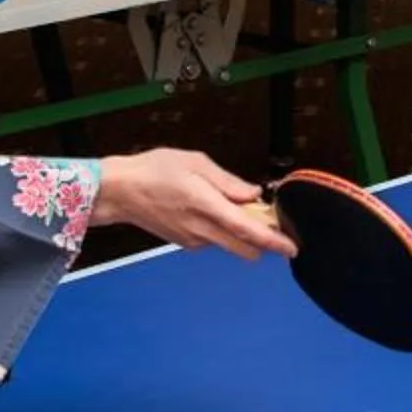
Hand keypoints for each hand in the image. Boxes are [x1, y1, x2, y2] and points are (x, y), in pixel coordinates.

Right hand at [94, 149, 294, 261]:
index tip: (292, 247)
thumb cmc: (154, 170)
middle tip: (269, 220)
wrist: (119, 191)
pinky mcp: (185, 243)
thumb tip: (253, 195)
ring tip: (234, 206)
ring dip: (241, 233)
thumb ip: (228, 182)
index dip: (273, 241)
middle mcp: (202, 230)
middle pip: (245, 248)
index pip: (248, 231)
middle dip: (263, 240)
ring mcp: (193, 240)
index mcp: (207, 207)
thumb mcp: (196, 163)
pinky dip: (222, 230)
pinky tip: (211, 210)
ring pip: (230, 244)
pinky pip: (214, 240)